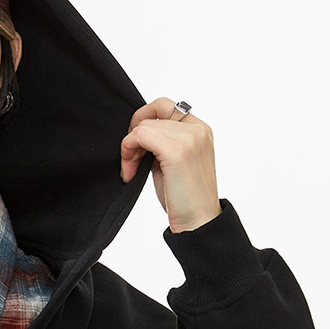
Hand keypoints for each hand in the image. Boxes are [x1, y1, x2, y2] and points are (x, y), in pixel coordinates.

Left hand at [120, 97, 221, 232]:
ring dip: (129, 148)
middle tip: (130, 159)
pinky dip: (128, 152)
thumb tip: (138, 132)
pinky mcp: (177, 150)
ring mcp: (189, 138)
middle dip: (134, 135)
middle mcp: (198, 129)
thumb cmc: (186, 198)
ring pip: (144, 126)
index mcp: (200, 130)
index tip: (137, 146)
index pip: (165, 106)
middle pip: (153, 113)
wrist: (198, 222)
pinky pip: (140, 135)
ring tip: (131, 170)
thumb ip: (162, 142)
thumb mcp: (174, 161)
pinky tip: (129, 173)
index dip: (145, 121)